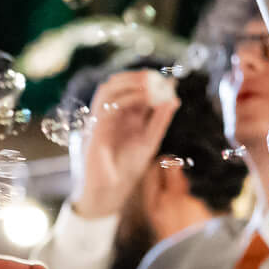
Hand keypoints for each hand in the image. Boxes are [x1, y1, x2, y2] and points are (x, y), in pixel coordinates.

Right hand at [70, 70, 180, 220]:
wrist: (109, 192)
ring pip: (107, 90)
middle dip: (135, 76)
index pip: (129, 88)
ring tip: (150, 83)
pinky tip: (143, 99)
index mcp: (120, 115)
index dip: (145, 79)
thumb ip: (159, 121)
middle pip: (115, 83)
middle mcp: (108, 115)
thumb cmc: (127, 169)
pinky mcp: (94, 131)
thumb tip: (174, 99)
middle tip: (156, 77)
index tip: (166, 81)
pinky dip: (125, 99)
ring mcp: (99, 121)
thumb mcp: (149, 141)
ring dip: (128, 82)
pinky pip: (106, 108)